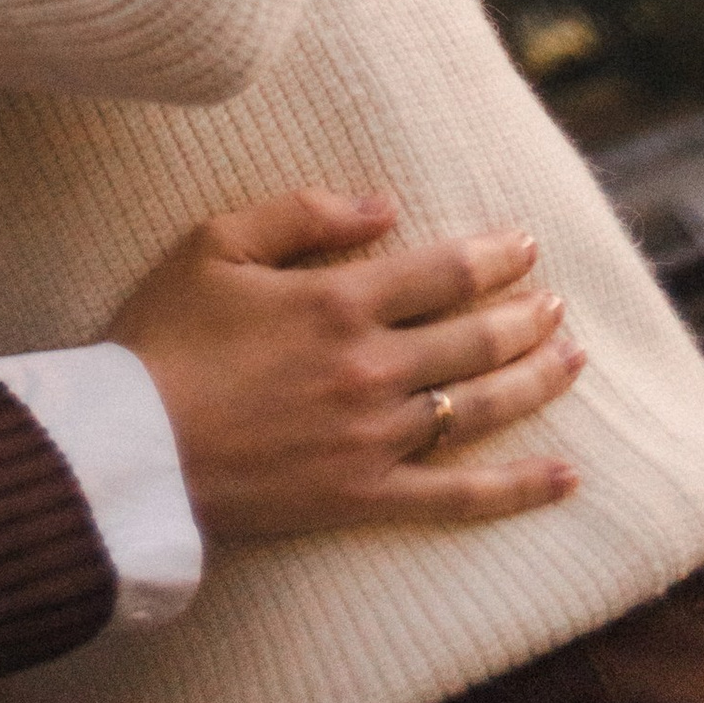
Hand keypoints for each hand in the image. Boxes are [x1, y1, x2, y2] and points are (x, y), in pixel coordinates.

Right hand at [108, 186, 582, 544]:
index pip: (443, 272)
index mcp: (336, 301)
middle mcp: (370, 368)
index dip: (493, 256)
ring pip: (479, 407)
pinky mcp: (364, 496)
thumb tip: (384, 205)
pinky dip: (519, 488)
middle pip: (474, 338)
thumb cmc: (163, 336)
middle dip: (525, 315)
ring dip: (535, 380)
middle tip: (556, 301)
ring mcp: (374, 437)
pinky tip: (565, 476)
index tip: (526, 245)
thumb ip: (302, 214)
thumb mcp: (214, 243)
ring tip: (572, 359)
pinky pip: (459, 497)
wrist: (131, 445)